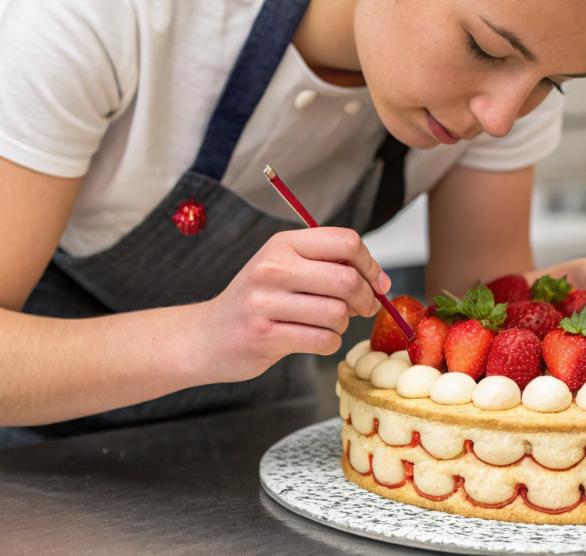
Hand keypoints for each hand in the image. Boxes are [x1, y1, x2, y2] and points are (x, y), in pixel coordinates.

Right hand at [193, 227, 389, 383]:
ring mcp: (265, 303)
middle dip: (365, 298)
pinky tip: (315, 338)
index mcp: (283, 244)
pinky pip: (323, 340)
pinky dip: (329, 343)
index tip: (376, 281)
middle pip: (347, 280)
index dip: (370, 264)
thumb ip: (328, 266)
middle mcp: (273, 268)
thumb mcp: (285, 268)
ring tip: (328, 323)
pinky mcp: (265, 336)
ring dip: (343, 324)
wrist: (206, 336)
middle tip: (362, 308)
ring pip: (337, 314)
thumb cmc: (256, 301)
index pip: (345, 242)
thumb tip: (380, 280)